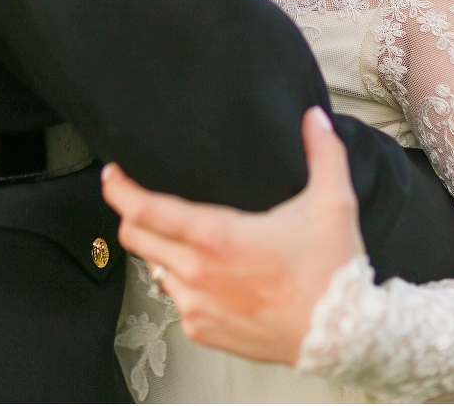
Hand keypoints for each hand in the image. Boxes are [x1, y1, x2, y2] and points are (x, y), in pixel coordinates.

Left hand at [101, 106, 364, 365]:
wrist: (342, 337)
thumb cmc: (332, 272)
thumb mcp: (333, 202)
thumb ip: (323, 152)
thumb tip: (314, 117)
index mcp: (219, 237)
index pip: (148, 211)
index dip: (121, 190)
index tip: (111, 174)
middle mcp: (199, 274)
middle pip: (136, 238)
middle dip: (130, 214)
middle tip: (134, 197)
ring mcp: (198, 306)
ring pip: (155, 268)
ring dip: (159, 249)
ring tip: (179, 234)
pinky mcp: (204, 330)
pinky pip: (175, 298)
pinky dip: (180, 281)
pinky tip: (203, 271)